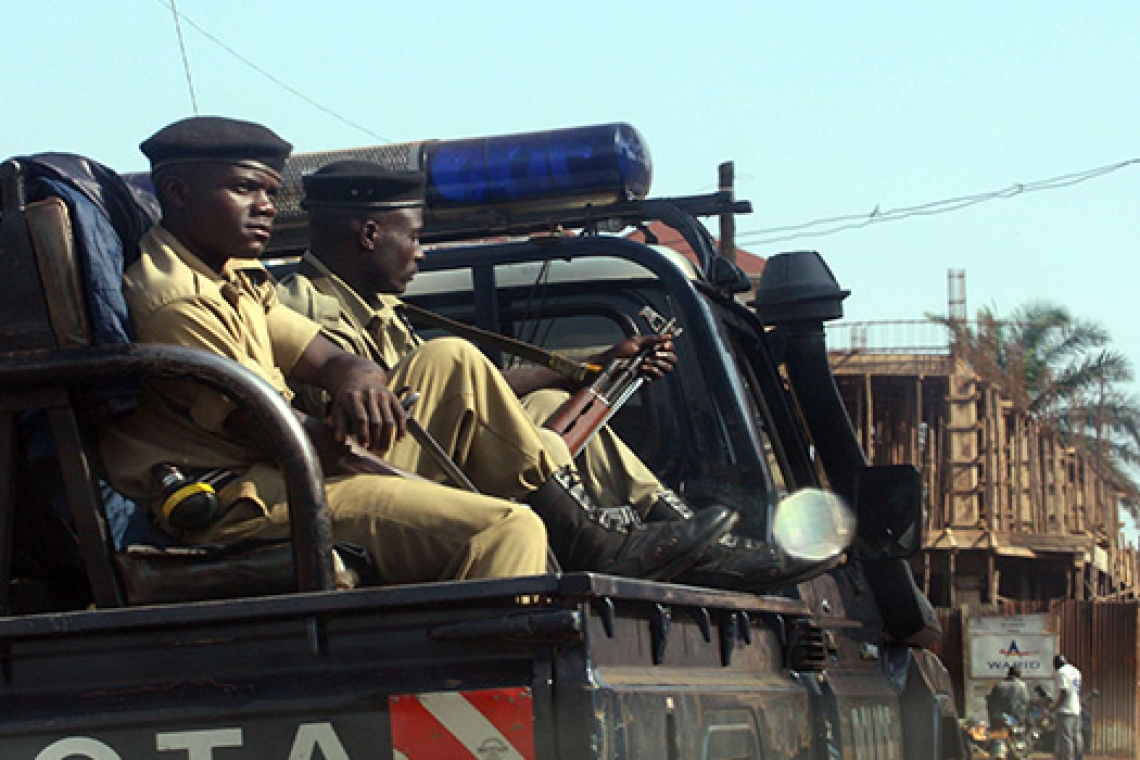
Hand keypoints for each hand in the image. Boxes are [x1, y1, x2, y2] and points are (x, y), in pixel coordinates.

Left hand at [291, 336, 406, 452]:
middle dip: (376, 439)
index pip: (361, 418)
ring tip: (384, 449)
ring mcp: (383, 395)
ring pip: (388, 419)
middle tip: (374, 451)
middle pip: (376, 421)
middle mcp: (370, 395)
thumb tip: (339, 440)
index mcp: (354, 397)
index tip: (364, 446)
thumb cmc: (346, 396)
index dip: (363, 433)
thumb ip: (338, 424)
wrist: (358, 375)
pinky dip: (401, 427)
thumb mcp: (338, 407)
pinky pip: (400, 414)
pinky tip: (399, 439)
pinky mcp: (392, 396)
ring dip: (388, 437)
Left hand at [596, 333, 676, 381]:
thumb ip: (653, 338)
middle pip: (672, 358)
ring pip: (668, 367)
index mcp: (652, 348)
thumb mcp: (636, 341)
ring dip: (657, 362)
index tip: (664, 345)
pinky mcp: (648, 379)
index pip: (669, 347)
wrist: (609, 364)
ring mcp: (652, 369)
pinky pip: (658, 375)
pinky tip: (643, 367)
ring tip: (645, 360)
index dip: (669, 346)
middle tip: (655, 353)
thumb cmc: (620, 351)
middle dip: (665, 355)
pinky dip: (652, 370)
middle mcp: (654, 359)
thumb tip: (668, 336)